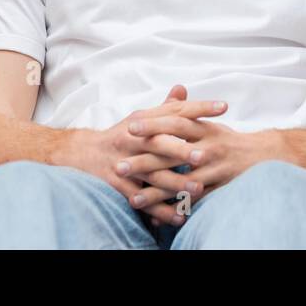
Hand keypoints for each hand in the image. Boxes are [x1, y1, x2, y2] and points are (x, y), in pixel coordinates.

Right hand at [59, 84, 227, 226]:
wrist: (82, 154)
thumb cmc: (121, 135)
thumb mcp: (141, 117)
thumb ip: (165, 107)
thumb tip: (183, 88)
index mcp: (144, 121)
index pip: (174, 112)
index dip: (199, 108)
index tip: (224, 107)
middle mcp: (134, 140)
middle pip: (159, 143)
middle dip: (181, 150)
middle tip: (204, 156)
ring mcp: (125, 163)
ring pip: (151, 175)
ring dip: (175, 183)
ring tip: (198, 190)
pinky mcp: (118, 186)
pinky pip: (140, 200)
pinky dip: (159, 211)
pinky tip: (178, 217)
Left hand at [128, 118, 282, 210]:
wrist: (264, 156)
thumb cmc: (230, 140)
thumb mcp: (212, 123)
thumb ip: (191, 111)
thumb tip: (175, 91)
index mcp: (205, 128)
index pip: (175, 122)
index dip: (153, 124)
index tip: (129, 127)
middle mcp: (209, 147)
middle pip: (172, 154)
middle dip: (144, 161)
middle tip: (119, 167)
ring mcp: (214, 169)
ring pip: (181, 182)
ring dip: (156, 192)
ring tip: (133, 199)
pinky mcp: (219, 188)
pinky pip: (195, 201)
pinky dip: (177, 209)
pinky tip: (158, 217)